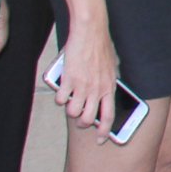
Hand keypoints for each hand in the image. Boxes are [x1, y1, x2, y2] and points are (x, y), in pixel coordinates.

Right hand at [53, 23, 119, 137]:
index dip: (104, 131)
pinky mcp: (69, 80)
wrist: (91, 32)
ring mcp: (83, 86)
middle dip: (82, 122)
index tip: (100, 139)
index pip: (109, 116)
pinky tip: (61, 91)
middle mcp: (97, 90)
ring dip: (69, 110)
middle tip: (79, 118)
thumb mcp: (111, 67)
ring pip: (72, 112)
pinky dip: (58, 98)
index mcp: (110, 87)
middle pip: (88, 119)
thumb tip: (105, 90)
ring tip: (70, 101)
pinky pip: (60, 99)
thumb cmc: (101, 46)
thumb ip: (107, 81)